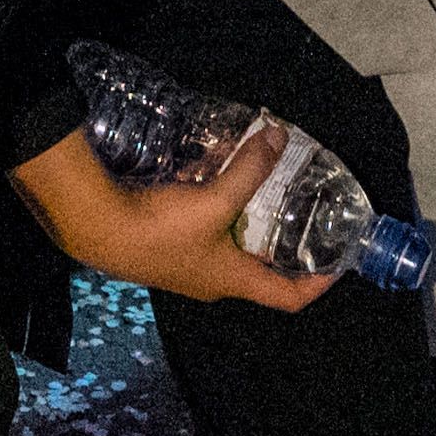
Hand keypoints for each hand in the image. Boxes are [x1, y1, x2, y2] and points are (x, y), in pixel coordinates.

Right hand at [13, 123, 340, 311]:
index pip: (288, 298)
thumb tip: (280, 137)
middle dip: (283, 242)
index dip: (318, 284)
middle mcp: (213, 282)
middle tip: (303, 210)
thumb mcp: (215, 200)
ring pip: (231, 246)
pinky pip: (205, 231)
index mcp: (233, 282)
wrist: (97, 230)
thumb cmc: (161, 230)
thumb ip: (250, 170)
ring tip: (264, 188)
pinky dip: (220, 210)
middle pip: (260, 269)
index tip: (338, 262)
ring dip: (249, 221)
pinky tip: (217, 179)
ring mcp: (187, 267)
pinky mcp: (166, 246)